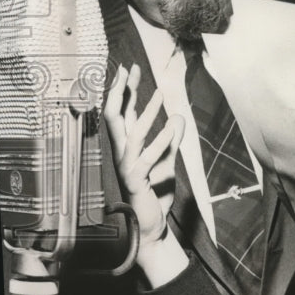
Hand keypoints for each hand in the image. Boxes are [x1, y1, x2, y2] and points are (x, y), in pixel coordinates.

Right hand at [104, 64, 184, 250]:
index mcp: (128, 147)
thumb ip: (171, 141)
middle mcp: (123, 153)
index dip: (125, 90)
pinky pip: (147, 157)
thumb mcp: (167, 162)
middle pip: (115, 116)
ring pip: (131, 133)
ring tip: (162, 93)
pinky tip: (173, 126)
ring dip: (148, 111)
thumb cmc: (155, 194)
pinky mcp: (135, 180)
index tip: (130, 68)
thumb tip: (179, 116)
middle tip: (128, 69)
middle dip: (120, 92)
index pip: (123, 112)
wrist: (152, 226)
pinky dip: (161, 140)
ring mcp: (126, 166)